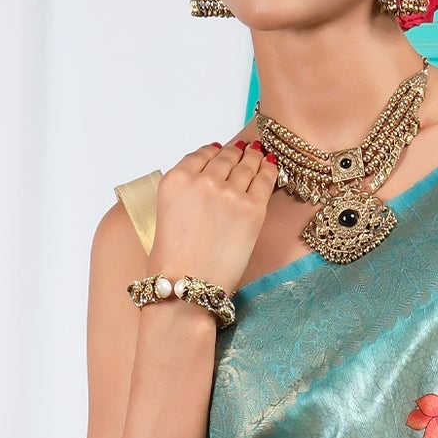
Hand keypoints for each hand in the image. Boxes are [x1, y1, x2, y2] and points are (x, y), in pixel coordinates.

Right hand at [149, 139, 279, 295]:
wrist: (187, 286)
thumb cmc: (174, 262)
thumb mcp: (167, 215)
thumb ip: (185, 192)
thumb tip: (208, 182)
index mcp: (176, 180)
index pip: (200, 155)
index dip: (214, 152)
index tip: (221, 151)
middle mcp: (202, 180)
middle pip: (225, 157)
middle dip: (235, 154)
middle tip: (244, 150)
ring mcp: (229, 193)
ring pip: (246, 165)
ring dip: (253, 158)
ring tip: (258, 154)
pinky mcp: (252, 209)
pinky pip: (265, 179)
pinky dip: (268, 169)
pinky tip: (270, 164)